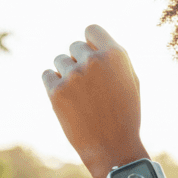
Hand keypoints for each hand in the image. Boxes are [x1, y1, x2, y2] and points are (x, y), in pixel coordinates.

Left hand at [42, 24, 144, 177]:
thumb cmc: (125, 114)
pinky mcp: (56, 91)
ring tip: (81, 97)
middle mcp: (94, 60)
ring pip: (59, 61)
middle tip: (89, 87)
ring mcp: (74, 76)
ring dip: (66, 74)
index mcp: (115, 55)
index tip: (91, 56)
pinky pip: (47, 76)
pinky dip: (54, 86)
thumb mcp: (130, 81)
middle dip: (79, 62)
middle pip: (74, 46)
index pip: (91, 30)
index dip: (90, 43)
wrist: (113, 148)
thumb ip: (112, 58)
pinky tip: (69, 101)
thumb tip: (91, 42)